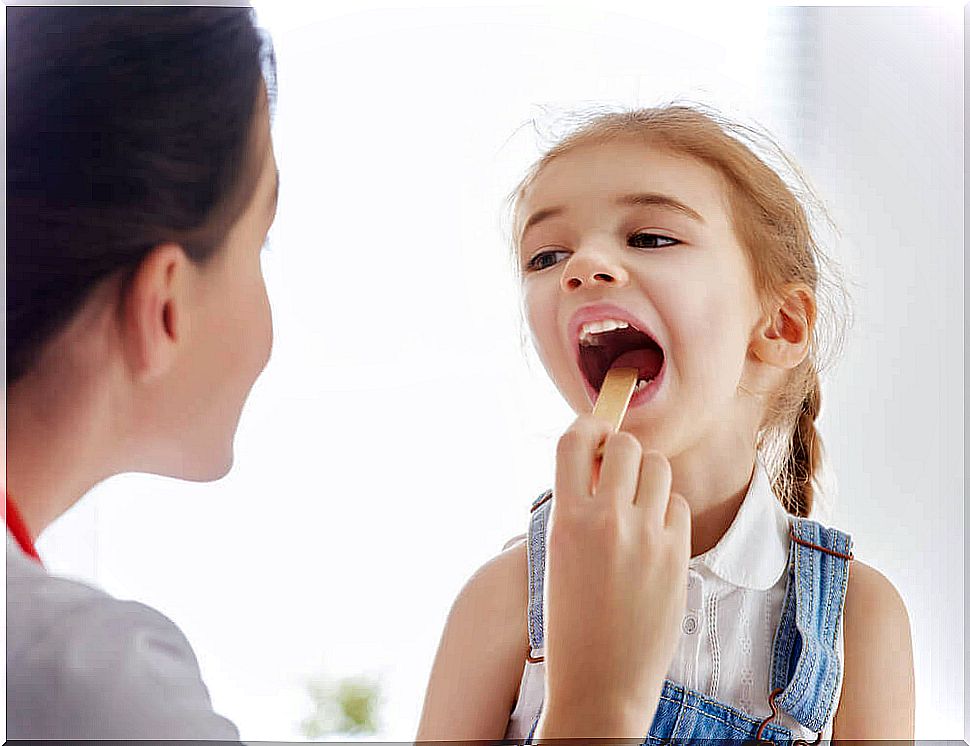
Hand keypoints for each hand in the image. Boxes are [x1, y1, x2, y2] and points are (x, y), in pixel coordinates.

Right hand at [534, 415, 690, 739]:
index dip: (586, 427)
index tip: (593, 434)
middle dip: (621, 451)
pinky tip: (654, 533)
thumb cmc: (570, 622)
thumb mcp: (558, 556)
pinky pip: (677, 505)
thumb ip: (575, 507)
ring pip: (658, 467)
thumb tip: (596, 463)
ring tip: (637, 502)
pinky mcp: (676, 555)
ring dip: (647, 475)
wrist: (601, 682)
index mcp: (566, 519)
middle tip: (617, 472)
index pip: (574, 440)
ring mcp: (645, 536)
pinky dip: (667, 510)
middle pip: (625, 445)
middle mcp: (606, 520)